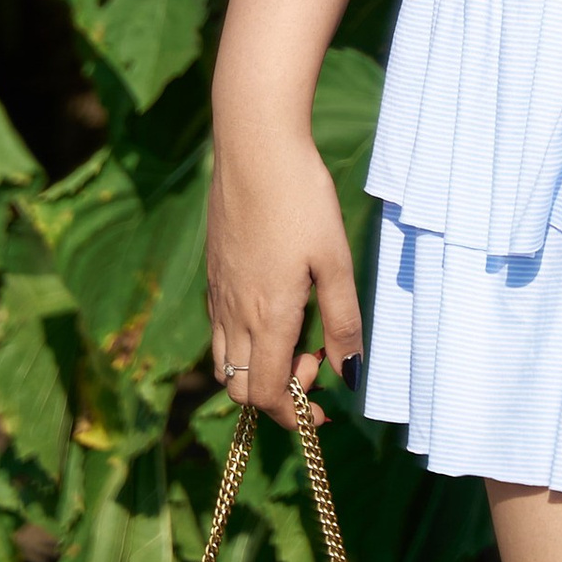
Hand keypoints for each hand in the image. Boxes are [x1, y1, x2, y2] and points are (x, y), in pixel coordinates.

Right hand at [205, 123, 363, 425]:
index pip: (266, 395)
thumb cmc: (302, 200)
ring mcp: (217, 292)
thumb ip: (344, 321)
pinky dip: (243, 340)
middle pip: (240, 387)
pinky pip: (219, 328)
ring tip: (295, 334)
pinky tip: (273, 305)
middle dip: (276, 392)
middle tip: (313, 358)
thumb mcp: (336, 260)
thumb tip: (349, 374)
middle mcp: (233, 313)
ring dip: (257, 367)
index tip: (322, 404)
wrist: (254, 147)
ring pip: (224, 360)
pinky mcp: (213, 272)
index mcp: (267, 317)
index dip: (294, 414)